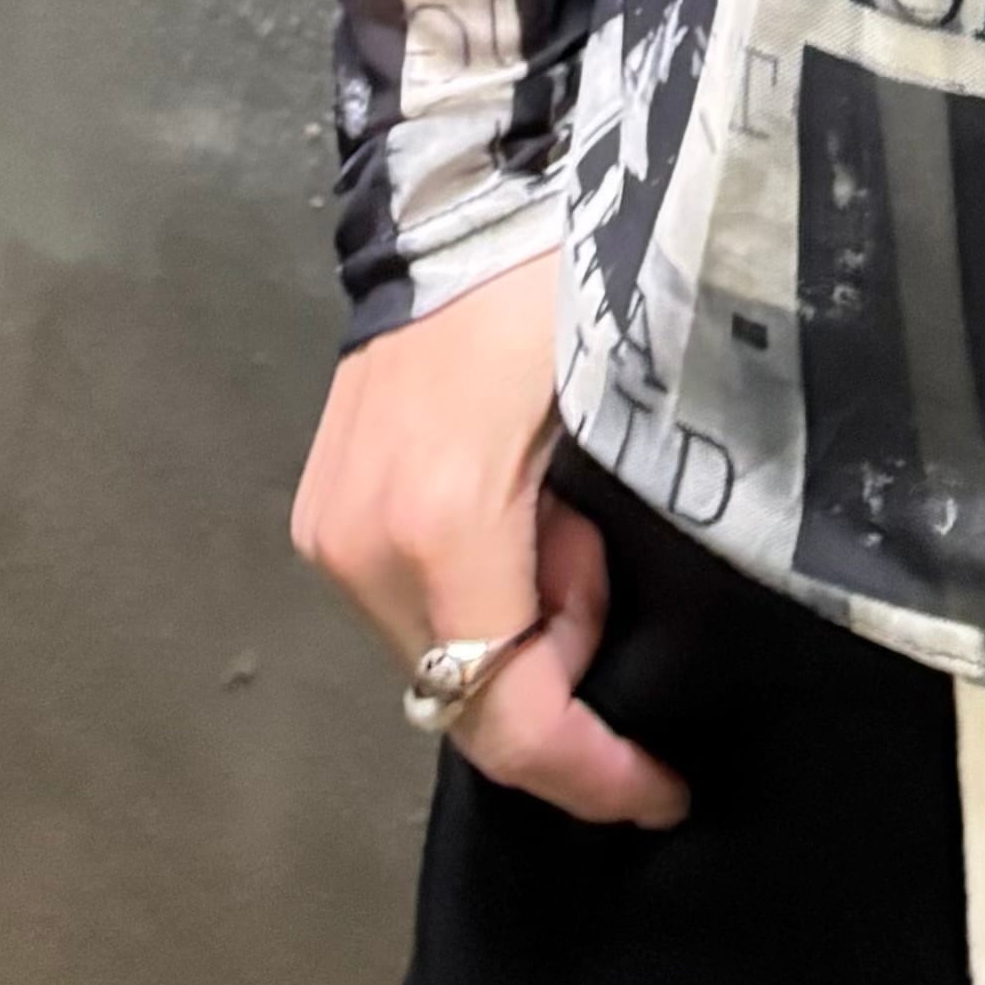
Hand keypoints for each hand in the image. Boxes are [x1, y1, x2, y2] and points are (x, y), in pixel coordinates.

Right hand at [287, 250, 688, 827]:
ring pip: (443, 655)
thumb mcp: (612, 423)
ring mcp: (330, 533)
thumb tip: (610, 655)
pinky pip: (415, 605)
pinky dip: (479, 591)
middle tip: (600, 561)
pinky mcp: (322, 513)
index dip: (592, 772)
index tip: (663, 793)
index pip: (509, 713)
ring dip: (519, 624)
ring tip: (561, 520)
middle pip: (471, 698)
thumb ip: (601, 554)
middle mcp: (363, 551)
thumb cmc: (557, 289)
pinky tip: (512, 511)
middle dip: (560, 675)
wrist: (461, 191)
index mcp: (442, 532)